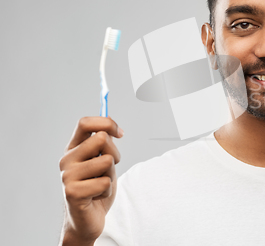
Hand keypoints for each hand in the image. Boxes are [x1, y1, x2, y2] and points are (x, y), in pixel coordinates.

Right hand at [59, 116, 123, 244]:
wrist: (88, 219)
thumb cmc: (97, 188)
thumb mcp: (103, 161)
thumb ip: (104, 144)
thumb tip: (111, 123)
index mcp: (73, 148)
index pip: (85, 123)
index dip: (106, 122)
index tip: (120, 133)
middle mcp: (66, 159)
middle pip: (101, 138)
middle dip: (115, 153)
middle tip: (109, 168)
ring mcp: (67, 176)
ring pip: (106, 161)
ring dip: (111, 175)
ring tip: (100, 184)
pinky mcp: (72, 192)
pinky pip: (105, 182)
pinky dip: (107, 190)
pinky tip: (96, 196)